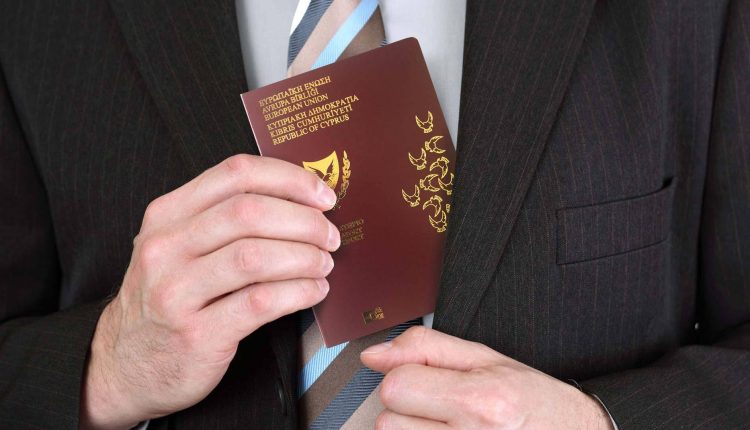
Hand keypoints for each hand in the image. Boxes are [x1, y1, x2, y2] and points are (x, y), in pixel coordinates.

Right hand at [80, 154, 340, 428]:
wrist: (124, 366)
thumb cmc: (167, 299)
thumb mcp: (178, 247)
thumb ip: (224, 219)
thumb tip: (301, 201)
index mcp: (167, 214)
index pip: (235, 174)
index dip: (289, 179)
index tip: (322, 195)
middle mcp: (166, 247)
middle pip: (249, 213)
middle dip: (304, 220)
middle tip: (330, 235)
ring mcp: (177, 291)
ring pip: (255, 256)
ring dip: (304, 257)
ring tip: (324, 264)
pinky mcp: (197, 333)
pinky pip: (260, 302)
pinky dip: (298, 292)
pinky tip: (314, 291)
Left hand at [361, 327, 613, 429]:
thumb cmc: (534, 401)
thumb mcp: (487, 359)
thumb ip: (425, 349)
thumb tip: (373, 355)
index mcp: (480, 401)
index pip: (396, 387)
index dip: (406, 378)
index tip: (427, 381)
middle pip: (389, 422)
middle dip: (408, 409)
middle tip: (442, 408)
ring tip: (447, 427)